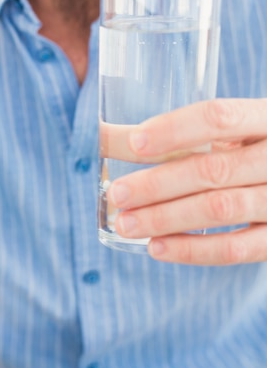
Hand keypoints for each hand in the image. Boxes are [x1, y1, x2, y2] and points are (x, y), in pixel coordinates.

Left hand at [105, 98, 266, 264]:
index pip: (219, 117)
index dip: (174, 129)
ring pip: (221, 210)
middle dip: (158, 184)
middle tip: (118, 194)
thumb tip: (116, 138)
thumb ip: (196, 132)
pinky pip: (238, 249)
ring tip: (126, 223)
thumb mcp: (243, 127)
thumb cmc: (259, 146)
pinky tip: (157, 248)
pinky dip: (193, 250)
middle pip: (213, 169)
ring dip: (166, 219)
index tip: (133, 143)